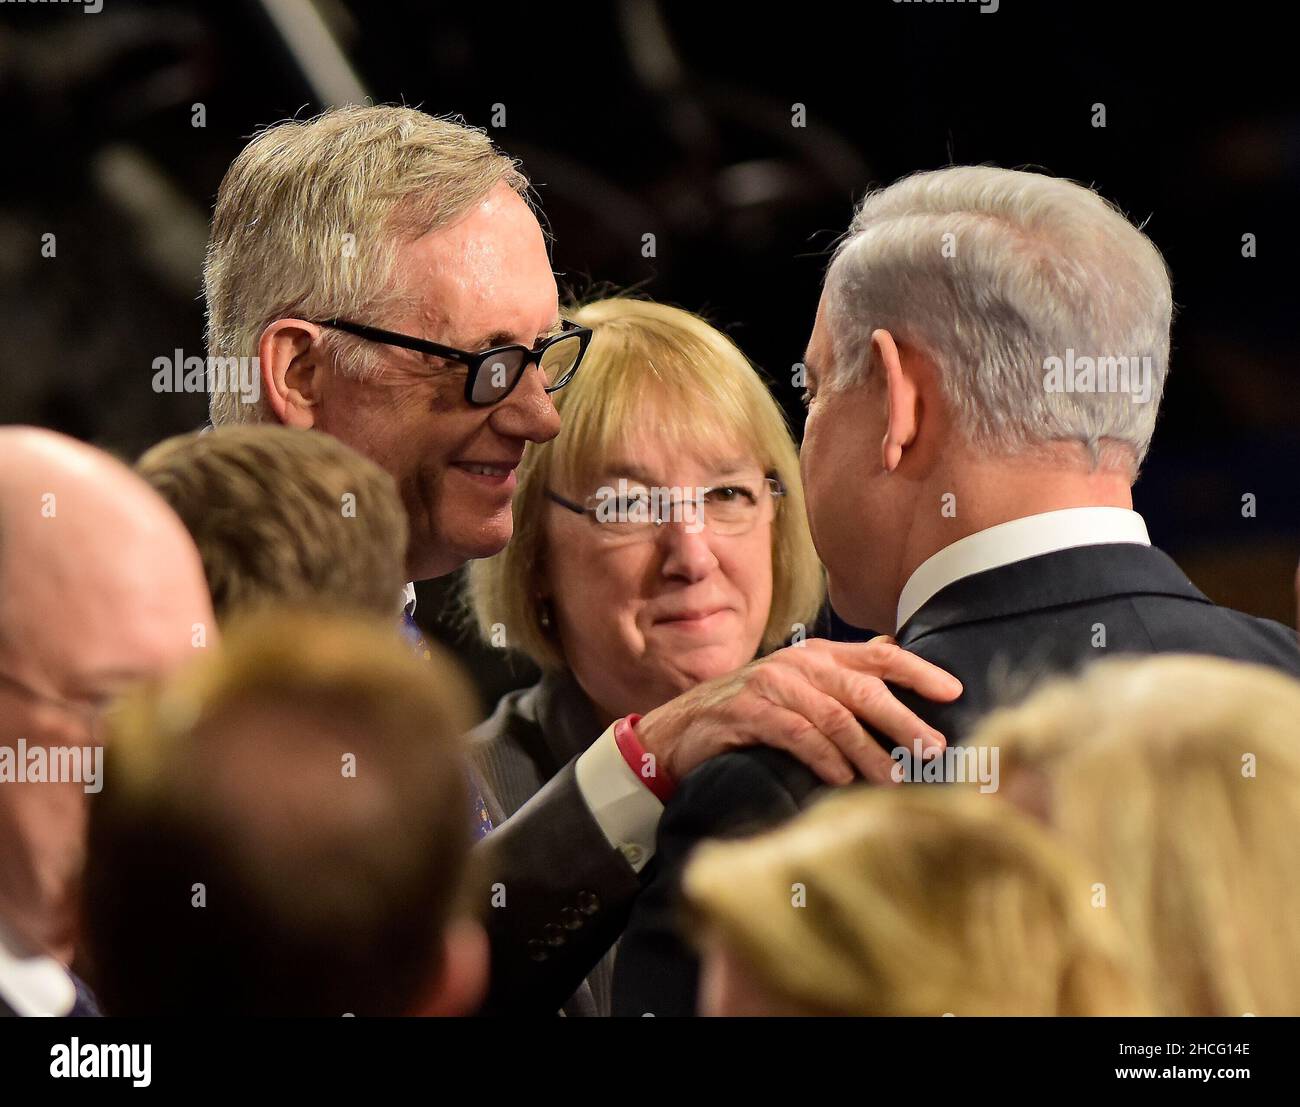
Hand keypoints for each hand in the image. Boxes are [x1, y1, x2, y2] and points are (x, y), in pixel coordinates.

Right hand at [636, 636, 960, 785]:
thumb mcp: (798, 688)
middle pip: (863, 688)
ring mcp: (771, 685)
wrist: (679, 730)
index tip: (954, 690)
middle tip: (934, 750)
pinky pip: (797, 734)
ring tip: (895, 779)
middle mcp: (797, 663)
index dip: (918, 670)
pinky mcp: (747, 712)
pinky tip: (842, 780)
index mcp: (817, 654)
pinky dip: (824, 758)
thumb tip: (893, 657)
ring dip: (869, 751)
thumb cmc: (747, 714)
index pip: (878, 655)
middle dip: (903, 720)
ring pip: (834, 716)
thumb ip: (841, 677)